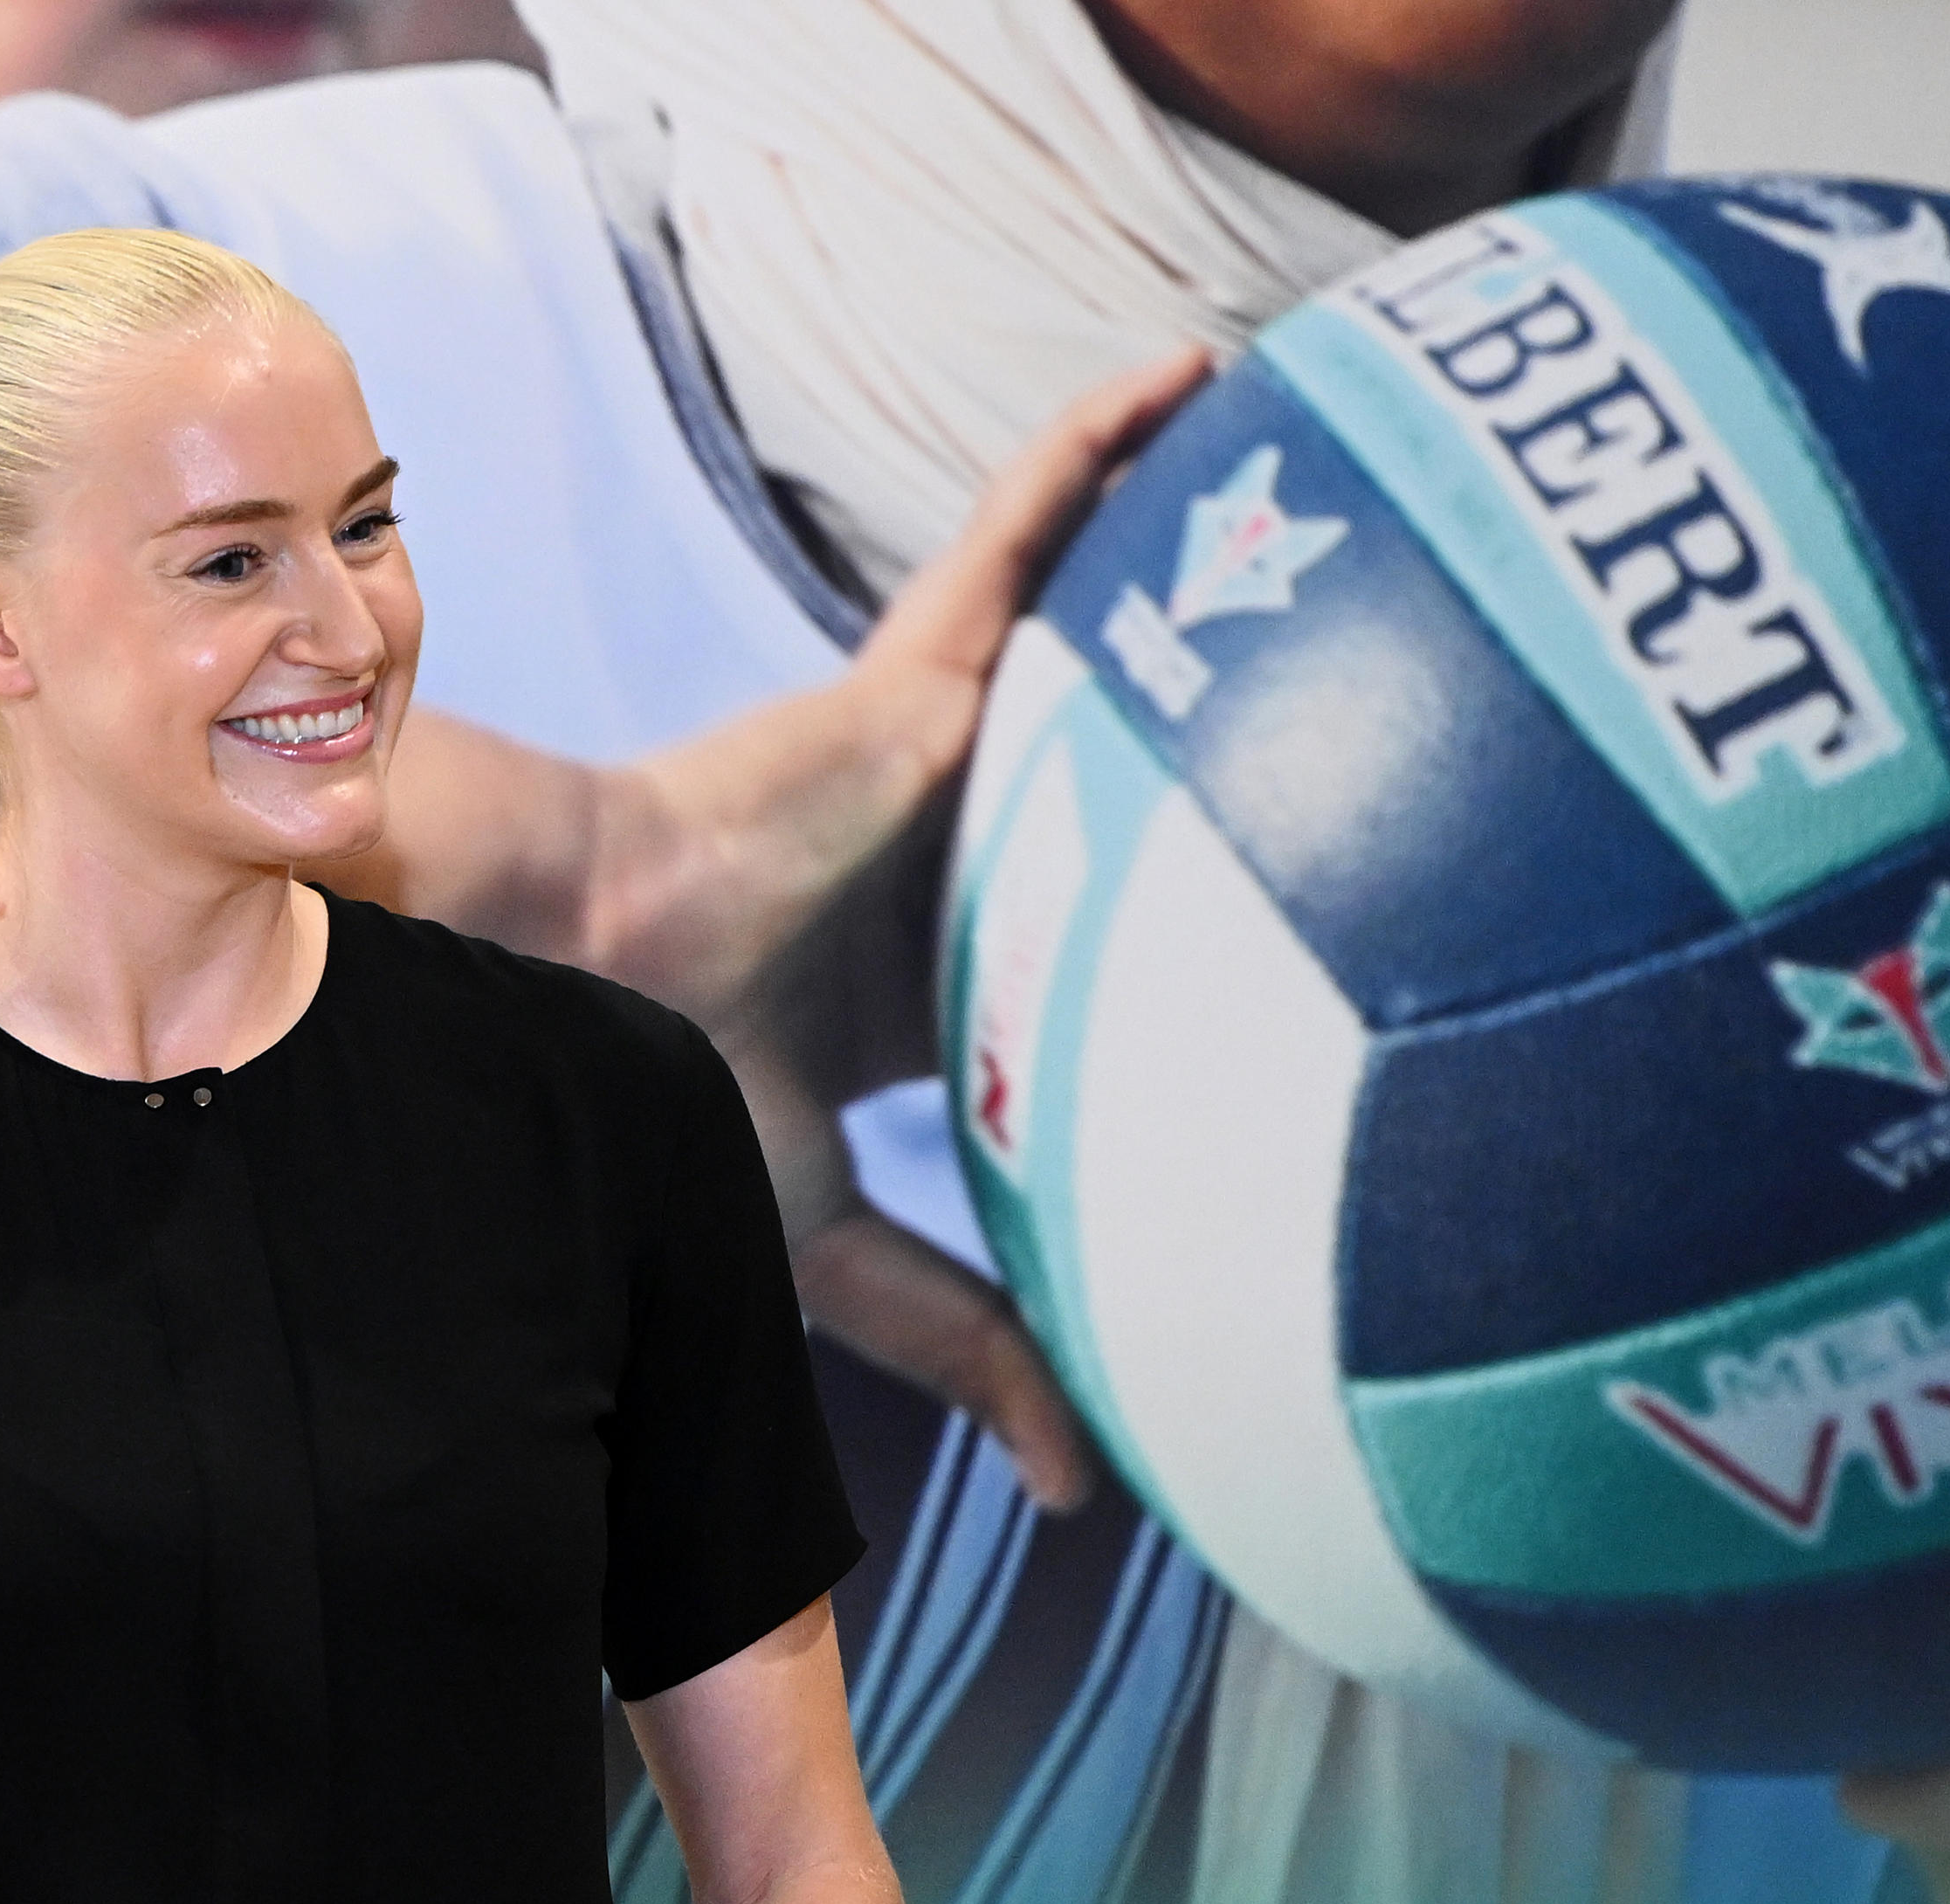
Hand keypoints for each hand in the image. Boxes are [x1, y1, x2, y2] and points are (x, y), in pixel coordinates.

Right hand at [581, 348, 1210, 1509]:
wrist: (576, 990)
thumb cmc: (665, 1111)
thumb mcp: (845, 1247)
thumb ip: (974, 1340)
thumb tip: (1100, 1485)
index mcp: (919, 991)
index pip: (1057, 978)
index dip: (1140, 992)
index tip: (1252, 1014)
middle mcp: (943, 866)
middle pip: (1105, 801)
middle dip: (1204, 761)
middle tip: (1373, 732)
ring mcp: (931, 766)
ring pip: (1091, 650)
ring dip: (1183, 566)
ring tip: (1323, 491)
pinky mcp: (913, 685)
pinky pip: (1021, 540)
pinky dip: (1092, 452)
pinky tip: (1198, 371)